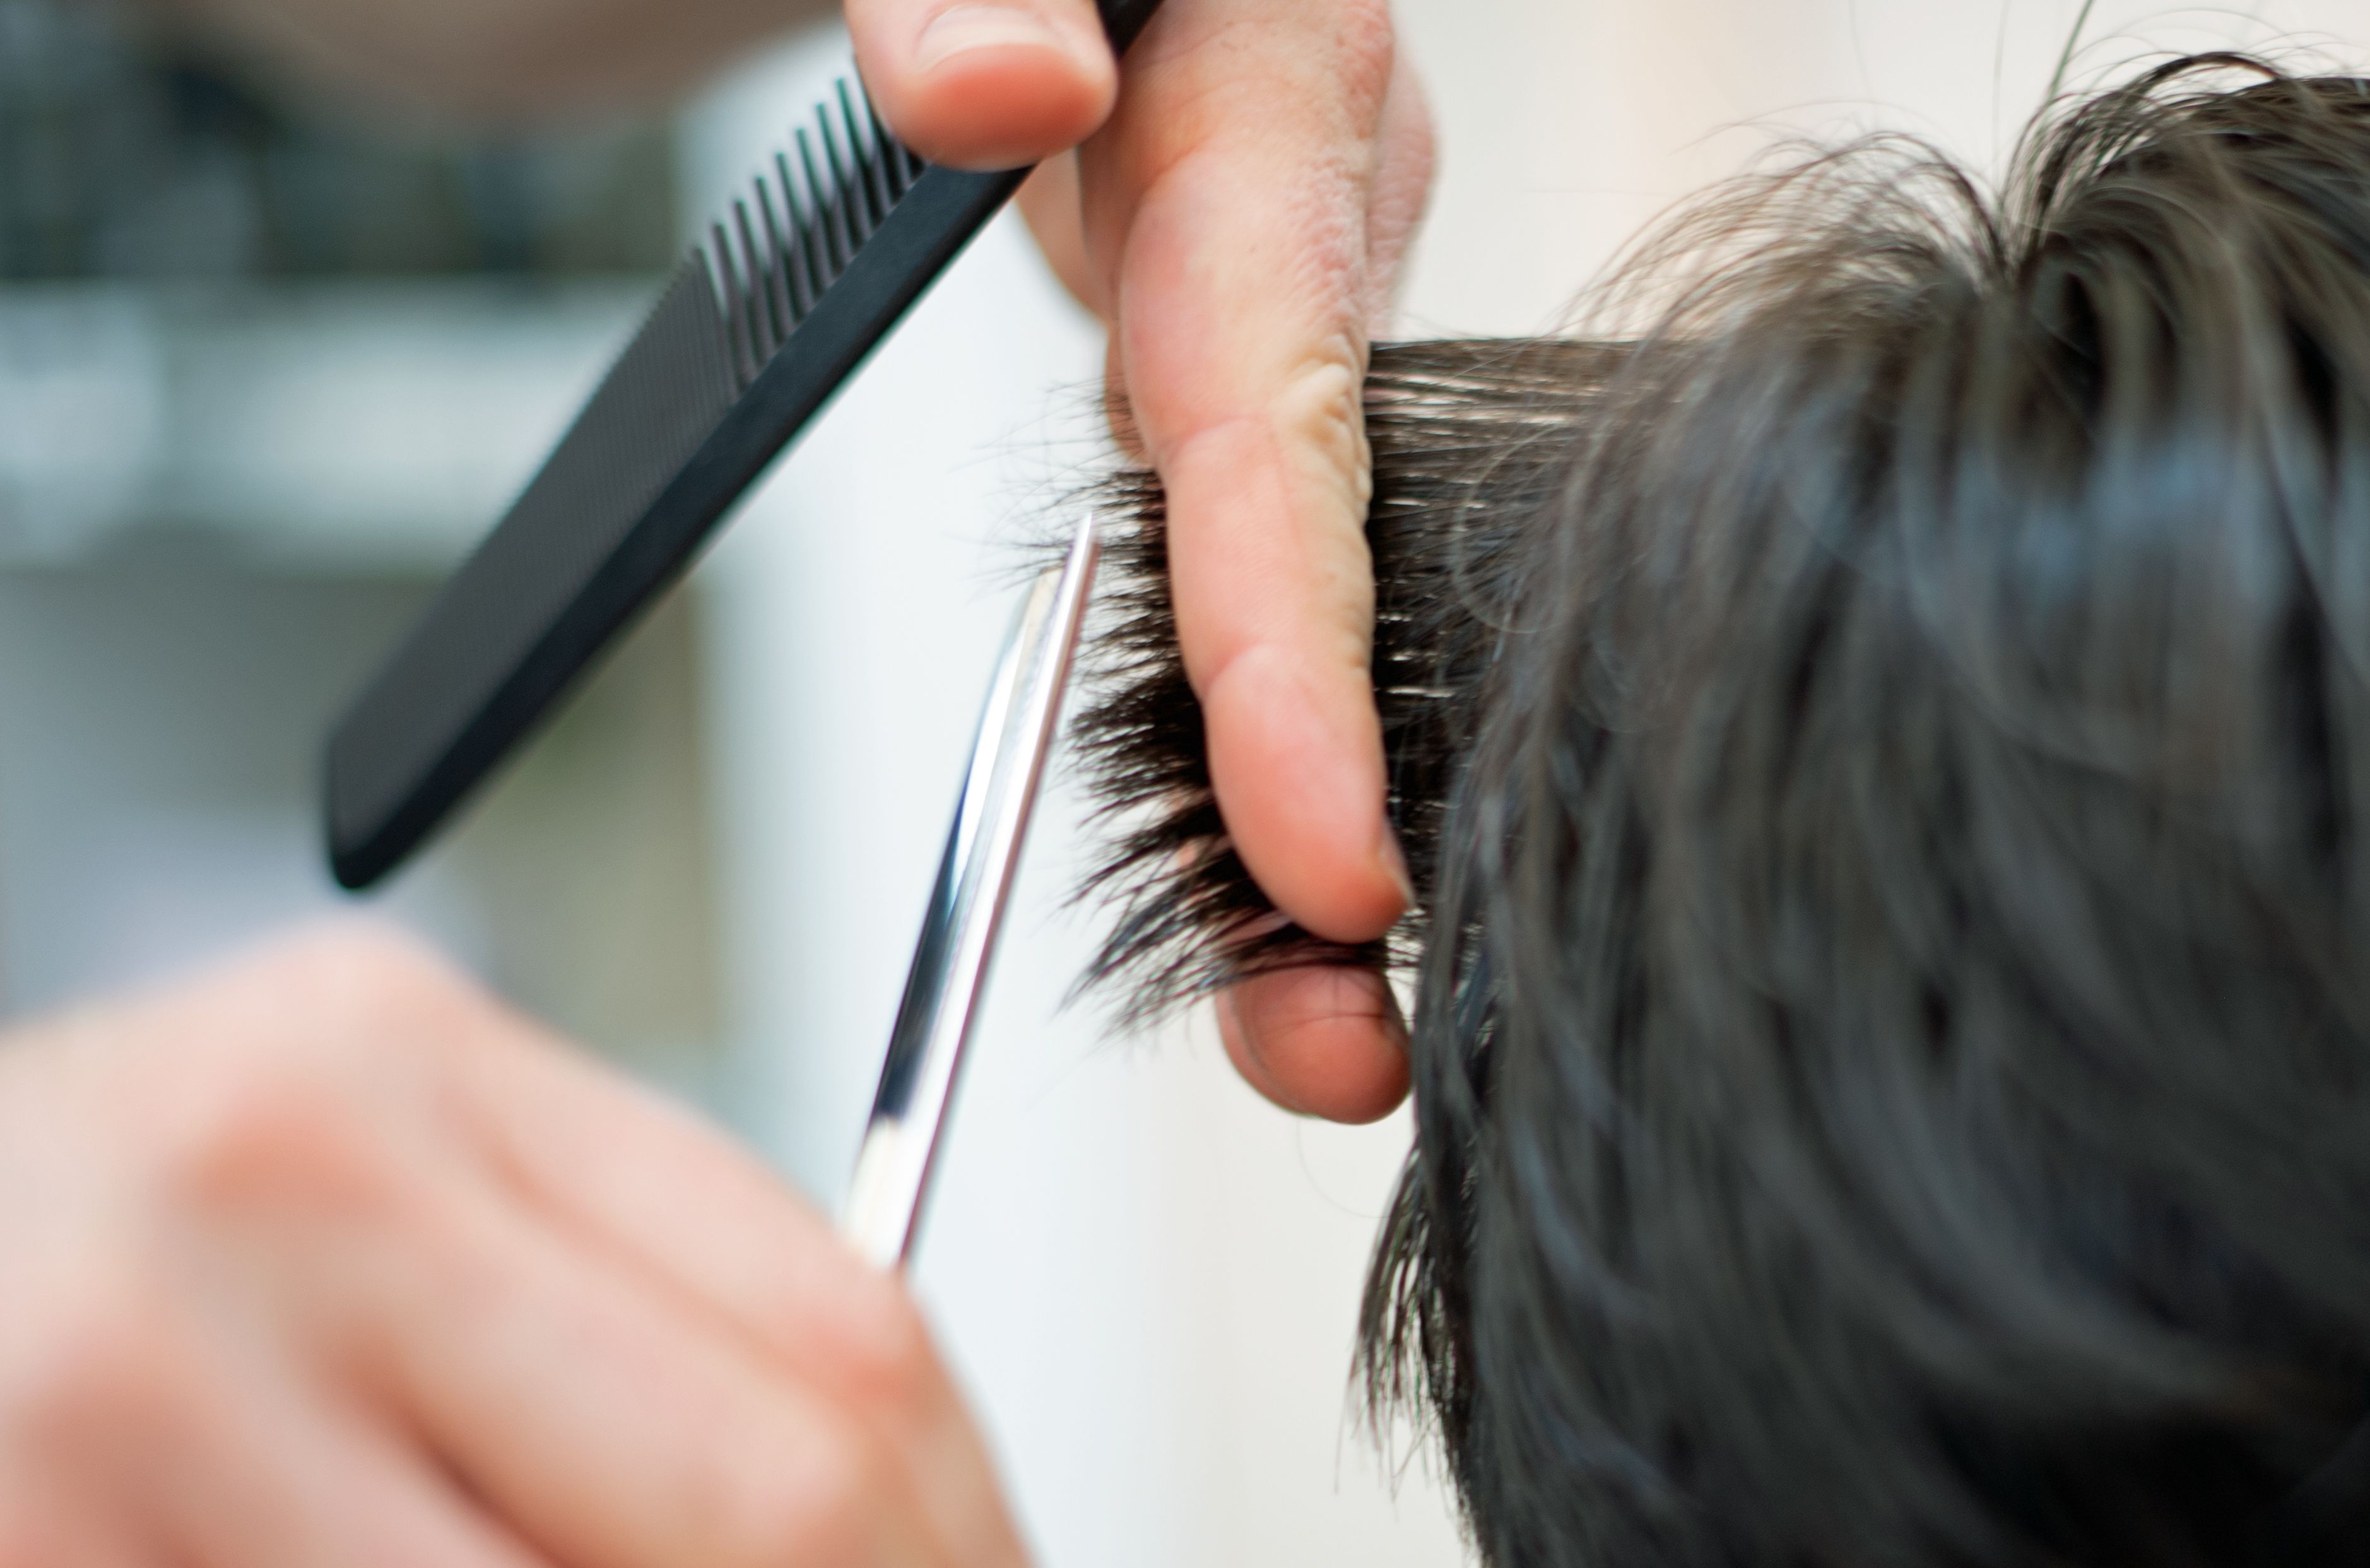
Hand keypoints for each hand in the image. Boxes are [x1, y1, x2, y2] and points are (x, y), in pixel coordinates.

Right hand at [0, 927, 1025, 1567]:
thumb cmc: (107, 1256)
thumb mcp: (378, 1196)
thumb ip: (618, 1307)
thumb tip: (888, 1501)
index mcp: (404, 1062)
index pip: (841, 1332)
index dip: (960, 1524)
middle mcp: (278, 1186)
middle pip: (768, 1503)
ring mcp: (133, 1389)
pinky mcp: (38, 1547)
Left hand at [852, 0, 1435, 1124]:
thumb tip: (1002, 97)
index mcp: (1267, 93)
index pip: (1277, 394)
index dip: (1297, 639)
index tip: (1328, 862)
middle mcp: (1307, 221)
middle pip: (1329, 544)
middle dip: (1330, 803)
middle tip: (1330, 1048)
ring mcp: (1278, 302)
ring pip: (1302, 577)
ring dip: (1294, 810)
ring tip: (1302, 1030)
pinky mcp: (1226, 357)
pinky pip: (1241, 548)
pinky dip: (1240, 718)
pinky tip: (1252, 884)